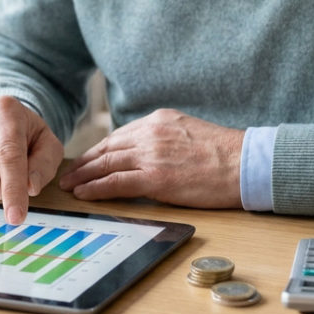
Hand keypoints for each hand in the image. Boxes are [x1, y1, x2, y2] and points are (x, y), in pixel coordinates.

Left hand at [57, 109, 243, 208]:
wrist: (244, 163)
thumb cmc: (224, 153)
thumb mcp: (189, 132)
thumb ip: (165, 138)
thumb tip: (147, 153)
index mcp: (159, 120)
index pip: (120, 136)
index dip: (99, 150)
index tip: (87, 159)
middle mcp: (150, 133)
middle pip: (108, 149)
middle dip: (85, 162)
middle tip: (69, 173)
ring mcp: (151, 155)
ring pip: (106, 164)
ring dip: (84, 176)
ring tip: (70, 185)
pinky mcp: (155, 178)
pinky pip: (116, 183)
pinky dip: (96, 188)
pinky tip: (84, 193)